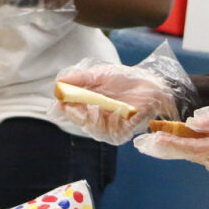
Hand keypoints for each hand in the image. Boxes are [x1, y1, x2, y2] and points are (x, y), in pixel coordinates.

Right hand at [50, 60, 176, 144]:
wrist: (150, 84)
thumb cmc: (124, 79)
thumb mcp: (99, 74)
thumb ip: (79, 79)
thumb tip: (59, 83)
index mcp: (88, 103)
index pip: (71, 110)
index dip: (65, 108)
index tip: (62, 103)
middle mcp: (96, 115)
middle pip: (80, 122)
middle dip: (77, 115)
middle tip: (79, 107)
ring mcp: (109, 125)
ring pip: (94, 129)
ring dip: (96, 118)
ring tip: (103, 105)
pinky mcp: (122, 131)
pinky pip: (112, 133)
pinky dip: (113, 123)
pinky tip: (118, 112)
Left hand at [134, 103, 208, 178]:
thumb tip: (195, 122)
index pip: (195, 148)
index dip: (174, 144)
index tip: (157, 140)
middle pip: (190, 154)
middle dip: (168, 147)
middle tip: (145, 142)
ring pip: (195, 154)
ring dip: (177, 147)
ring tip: (157, 138)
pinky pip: (203, 153)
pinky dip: (190, 147)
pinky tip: (178, 139)